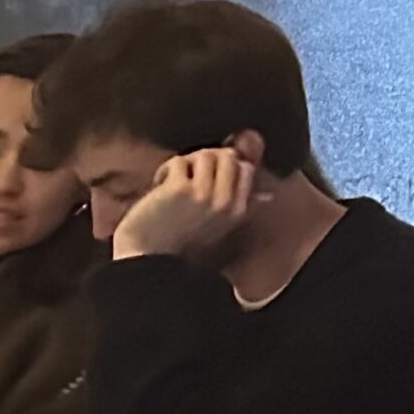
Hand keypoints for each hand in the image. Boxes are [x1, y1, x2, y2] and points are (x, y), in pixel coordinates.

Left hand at [113, 146, 258, 263]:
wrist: (146, 259)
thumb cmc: (177, 243)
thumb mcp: (218, 228)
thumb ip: (243, 208)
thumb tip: (267, 196)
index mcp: (237, 211)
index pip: (246, 168)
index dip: (224, 165)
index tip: (204, 176)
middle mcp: (224, 202)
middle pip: (228, 156)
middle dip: (207, 159)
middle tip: (187, 173)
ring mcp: (202, 194)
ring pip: (204, 154)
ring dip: (186, 163)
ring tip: (173, 180)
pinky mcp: (178, 189)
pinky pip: (179, 161)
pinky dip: (166, 169)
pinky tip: (159, 185)